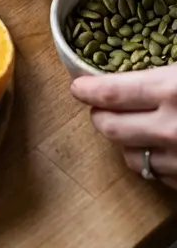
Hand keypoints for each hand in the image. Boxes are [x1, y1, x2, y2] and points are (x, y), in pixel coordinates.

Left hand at [72, 66, 176, 187]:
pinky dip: (155, 163)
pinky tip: (164, 148)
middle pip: (111, 127)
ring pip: (132, 158)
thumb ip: (162, 73)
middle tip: (102, 107)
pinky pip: (160, 176)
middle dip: (100, 116)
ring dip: (126, 143)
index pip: (110, 93)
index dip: (88, 90)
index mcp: (170, 90)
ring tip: (134, 129)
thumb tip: (130, 71)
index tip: (79, 87)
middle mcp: (170, 128)